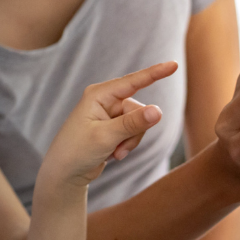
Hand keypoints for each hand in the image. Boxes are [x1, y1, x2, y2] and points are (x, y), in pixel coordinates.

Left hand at [40, 62, 176, 189]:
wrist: (64, 174)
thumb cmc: (77, 151)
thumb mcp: (106, 137)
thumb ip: (133, 124)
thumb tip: (158, 111)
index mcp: (99, 94)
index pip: (132, 82)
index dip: (155, 73)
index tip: (174, 65)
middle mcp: (105, 100)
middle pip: (139, 109)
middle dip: (134, 131)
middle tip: (119, 148)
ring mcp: (109, 114)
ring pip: (139, 123)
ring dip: (131, 141)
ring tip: (115, 153)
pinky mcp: (113, 127)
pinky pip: (133, 132)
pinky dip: (127, 145)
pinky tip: (112, 154)